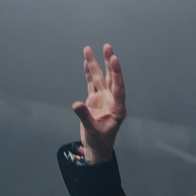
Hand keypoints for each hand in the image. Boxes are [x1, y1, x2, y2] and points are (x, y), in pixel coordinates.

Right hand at [72, 45, 125, 164]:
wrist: (97, 148)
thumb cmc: (99, 142)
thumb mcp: (93, 131)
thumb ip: (86, 117)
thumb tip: (77, 104)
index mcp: (117, 108)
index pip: (118, 87)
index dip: (117, 73)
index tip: (114, 59)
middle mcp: (112, 101)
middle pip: (110, 78)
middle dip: (108, 63)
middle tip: (107, 47)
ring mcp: (103, 99)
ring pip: (99, 78)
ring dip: (95, 65)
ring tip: (88, 49)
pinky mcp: (94, 101)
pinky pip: (91, 84)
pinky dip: (88, 74)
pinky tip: (86, 62)